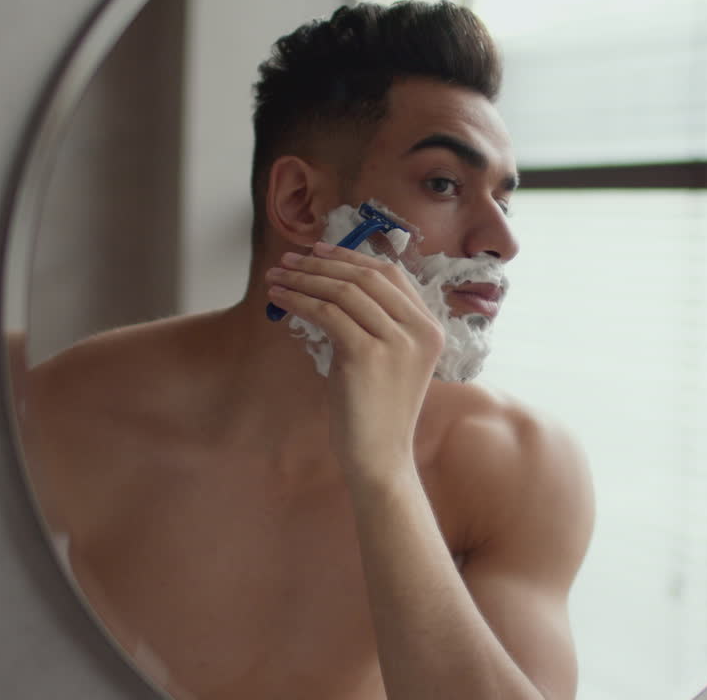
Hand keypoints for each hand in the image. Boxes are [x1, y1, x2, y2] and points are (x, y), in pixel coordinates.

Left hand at [265, 243, 443, 481]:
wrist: (379, 456)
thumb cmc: (376, 410)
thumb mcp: (387, 358)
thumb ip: (374, 321)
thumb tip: (330, 281)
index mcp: (430, 328)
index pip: (390, 275)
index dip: (352, 257)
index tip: (318, 251)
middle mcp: (420, 331)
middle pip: (366, 277)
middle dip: (322, 263)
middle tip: (289, 260)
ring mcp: (396, 343)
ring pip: (344, 291)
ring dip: (304, 279)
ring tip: (277, 278)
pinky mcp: (367, 356)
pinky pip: (327, 313)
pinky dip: (298, 300)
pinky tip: (279, 299)